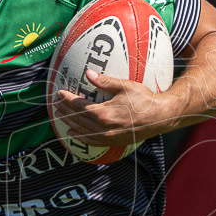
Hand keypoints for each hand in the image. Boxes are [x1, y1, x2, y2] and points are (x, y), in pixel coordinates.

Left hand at [50, 67, 173, 154]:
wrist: (160, 117)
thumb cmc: (145, 99)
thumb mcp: (125, 86)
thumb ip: (105, 82)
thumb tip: (88, 73)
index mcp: (105, 113)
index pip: (80, 106)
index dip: (68, 99)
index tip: (59, 93)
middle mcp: (104, 127)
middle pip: (78, 119)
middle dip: (65, 111)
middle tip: (55, 104)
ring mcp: (108, 136)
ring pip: (83, 131)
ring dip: (70, 124)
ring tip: (60, 117)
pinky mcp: (114, 142)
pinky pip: (92, 141)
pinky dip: (81, 138)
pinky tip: (73, 134)